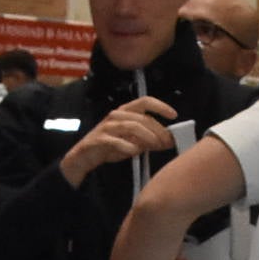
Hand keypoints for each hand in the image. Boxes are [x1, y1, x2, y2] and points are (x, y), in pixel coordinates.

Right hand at [59, 97, 178, 185]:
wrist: (84, 157)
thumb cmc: (110, 147)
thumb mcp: (133, 143)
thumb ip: (149, 140)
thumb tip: (170, 140)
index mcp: (125, 112)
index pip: (145, 101)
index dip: (160, 106)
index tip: (174, 115)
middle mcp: (116, 115)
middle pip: (141, 117)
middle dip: (157, 129)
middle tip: (167, 142)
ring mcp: (106, 127)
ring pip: (130, 126)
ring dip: (146, 136)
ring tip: (154, 146)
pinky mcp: (98, 139)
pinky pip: (115, 140)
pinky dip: (127, 146)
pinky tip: (134, 152)